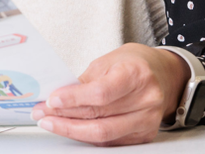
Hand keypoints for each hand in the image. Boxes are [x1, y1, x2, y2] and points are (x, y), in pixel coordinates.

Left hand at [31, 43, 188, 145]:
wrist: (161, 74)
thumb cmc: (132, 64)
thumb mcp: (106, 62)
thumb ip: (84, 81)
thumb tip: (56, 97)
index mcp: (136, 75)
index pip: (101, 92)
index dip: (74, 98)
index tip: (52, 100)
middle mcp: (146, 100)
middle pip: (100, 117)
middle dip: (65, 117)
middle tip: (42, 114)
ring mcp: (148, 120)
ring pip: (104, 134)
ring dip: (72, 130)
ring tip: (50, 123)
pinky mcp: (144, 135)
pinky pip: (111, 141)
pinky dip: (87, 136)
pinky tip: (71, 129)